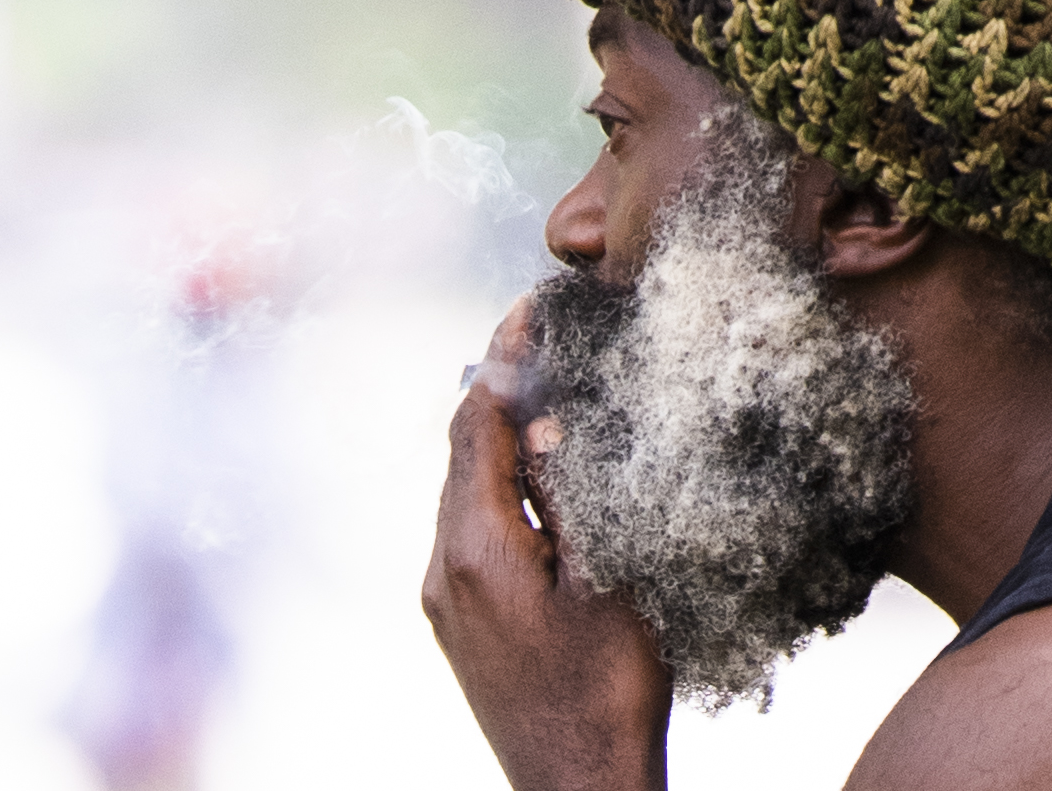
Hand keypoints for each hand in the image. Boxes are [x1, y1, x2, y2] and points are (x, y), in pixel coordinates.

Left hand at [423, 301, 672, 790]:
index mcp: (477, 548)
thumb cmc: (608, 689)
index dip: (504, 359)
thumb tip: (546, 425)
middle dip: (500, 390)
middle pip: (463, 450)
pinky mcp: (454, 620)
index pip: (480, 423)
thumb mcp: (609, 579)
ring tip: (545, 398)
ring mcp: (442, 598)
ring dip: (498, 439)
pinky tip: (534, 482)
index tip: (526, 308)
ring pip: (463, 490)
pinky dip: (495, 486)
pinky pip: (465, 527)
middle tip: (541, 340)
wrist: (575, 788)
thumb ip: (572, 495)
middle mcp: (442, 567)